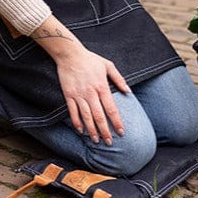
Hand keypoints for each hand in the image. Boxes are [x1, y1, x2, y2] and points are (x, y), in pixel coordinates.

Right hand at [30, 16, 129, 145]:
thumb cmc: (91, 59)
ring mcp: (79, 95)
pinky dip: (76, 122)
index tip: (121, 132)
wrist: (70, 54)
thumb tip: (128, 91)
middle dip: (105, 131)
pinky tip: (81, 131)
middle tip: (109, 143)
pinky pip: (73, 112)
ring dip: (92, 130)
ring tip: (96, 140)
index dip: (117, 122)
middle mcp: (91, 93)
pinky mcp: (68, 95)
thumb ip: (119, 79)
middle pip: (99, 116)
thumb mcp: (108, 65)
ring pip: (86, 117)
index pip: (112, 109)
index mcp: (102, 87)